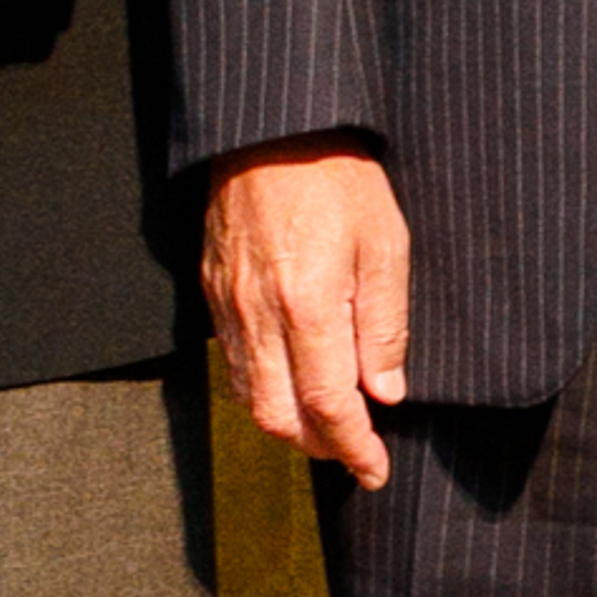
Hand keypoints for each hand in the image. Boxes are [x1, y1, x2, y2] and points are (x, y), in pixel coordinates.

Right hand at [207, 140, 413, 489]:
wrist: (272, 126)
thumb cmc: (338, 176)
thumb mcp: (385, 243)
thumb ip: (385, 325)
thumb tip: (385, 392)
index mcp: (307, 306)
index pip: (327, 406)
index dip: (353, 448)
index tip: (375, 470)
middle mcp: (258, 316)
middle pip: (278, 417)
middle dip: (319, 446)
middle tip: (356, 450)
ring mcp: (227, 305)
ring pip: (247, 397)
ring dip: (287, 423)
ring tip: (328, 424)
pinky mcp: (211, 290)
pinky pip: (230, 362)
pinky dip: (260, 388)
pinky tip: (290, 380)